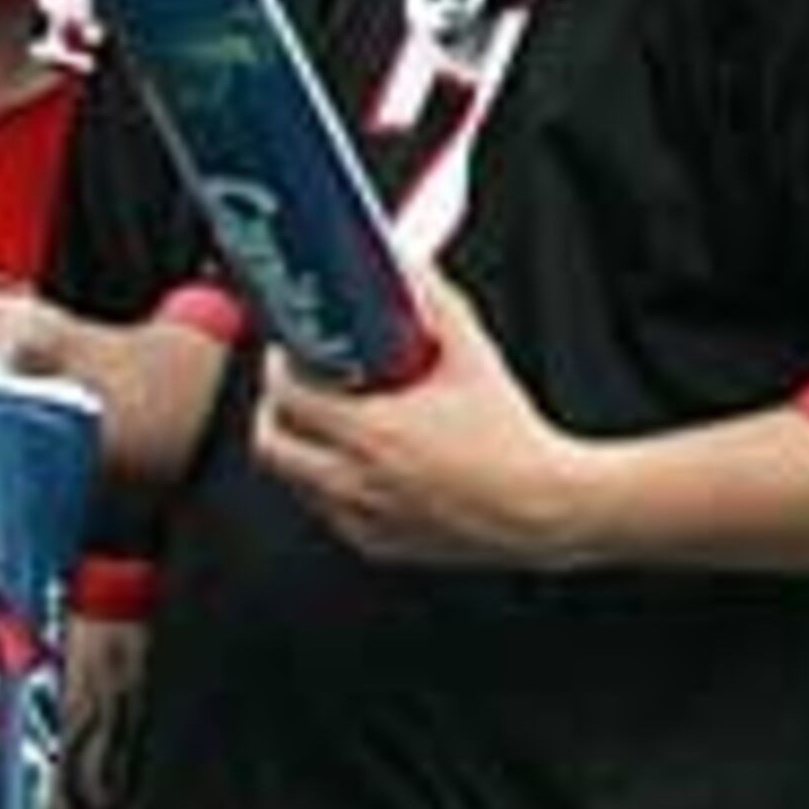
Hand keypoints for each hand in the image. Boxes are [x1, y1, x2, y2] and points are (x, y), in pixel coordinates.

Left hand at [255, 264, 597, 567]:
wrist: (536, 505)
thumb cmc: (508, 437)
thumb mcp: (474, 357)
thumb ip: (438, 305)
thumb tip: (413, 265)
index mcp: (373, 433)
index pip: (290, 399)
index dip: (279, 370)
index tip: (289, 352)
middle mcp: (354, 481)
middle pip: (271, 446)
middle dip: (273, 411)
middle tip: (292, 388)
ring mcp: (359, 518)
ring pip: (295, 481)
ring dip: (301, 448)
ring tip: (333, 421)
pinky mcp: (372, 543)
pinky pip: (329, 510)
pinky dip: (332, 483)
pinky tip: (366, 461)